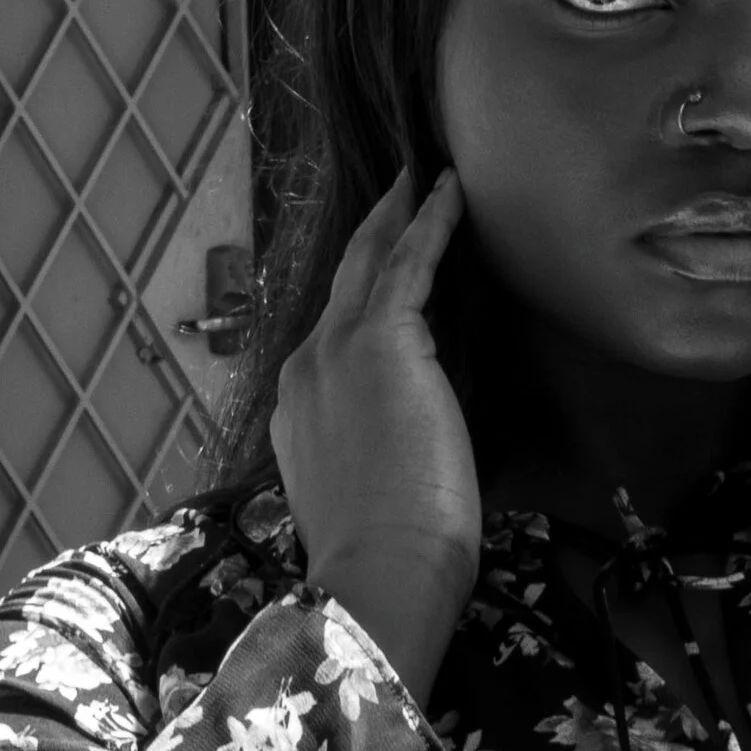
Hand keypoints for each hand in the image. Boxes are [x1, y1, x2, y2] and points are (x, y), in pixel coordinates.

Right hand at [271, 168, 478, 704]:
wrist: (380, 572)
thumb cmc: (387, 556)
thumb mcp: (367, 489)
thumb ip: (376, 448)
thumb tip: (411, 432)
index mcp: (301, 411)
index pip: (333, 338)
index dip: (359, 299)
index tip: (381, 267)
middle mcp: (306, 369)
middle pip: (342, 284)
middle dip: (369, 234)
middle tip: (394, 188)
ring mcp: (336, 351)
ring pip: (370, 263)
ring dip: (398, 216)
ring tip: (421, 179)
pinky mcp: (383, 341)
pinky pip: (410, 263)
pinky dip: (431, 222)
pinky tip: (450, 191)